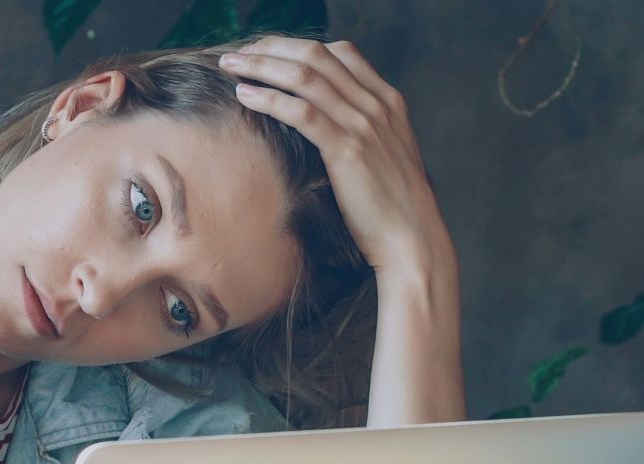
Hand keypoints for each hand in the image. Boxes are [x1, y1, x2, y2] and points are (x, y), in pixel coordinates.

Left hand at [220, 37, 453, 277]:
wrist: (412, 237)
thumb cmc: (393, 205)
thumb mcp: (385, 155)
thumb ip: (364, 131)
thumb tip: (331, 127)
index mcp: (388, 100)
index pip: (341, 51)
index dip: (298, 46)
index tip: (268, 53)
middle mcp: (377, 104)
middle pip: (317, 54)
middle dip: (273, 47)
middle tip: (239, 53)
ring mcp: (363, 124)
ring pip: (305, 76)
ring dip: (262, 66)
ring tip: (230, 65)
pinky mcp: (347, 150)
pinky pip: (300, 112)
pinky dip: (268, 98)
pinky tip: (244, 96)